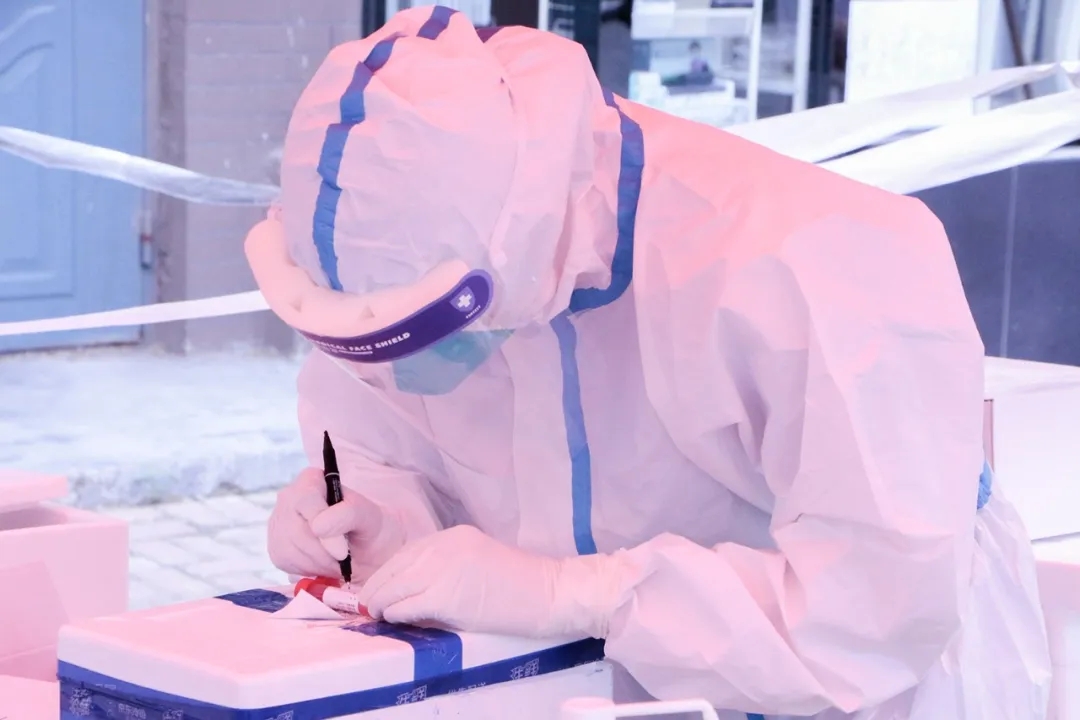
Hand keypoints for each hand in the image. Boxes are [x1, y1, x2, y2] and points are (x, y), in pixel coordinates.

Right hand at [268, 467, 396, 581]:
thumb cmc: (366, 526)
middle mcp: (289, 496)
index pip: (306, 500)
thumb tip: (318, 527)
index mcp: (312, 480)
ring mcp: (278, 522)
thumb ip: (348, 513)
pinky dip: (308, 570)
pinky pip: (285, 562)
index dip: (323, 528)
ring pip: (289, 549)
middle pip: (295, 530)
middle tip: (343, 561)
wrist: (363, 549)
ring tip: (336, 562)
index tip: (341, 551)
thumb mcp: (368, 515)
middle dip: (323, 553)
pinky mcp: (275, 547)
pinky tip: (323, 564)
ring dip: (318, 564)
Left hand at [357, 525, 637, 638]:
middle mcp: (447, 546)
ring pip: (398, 585)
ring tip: (375, 614)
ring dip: (381, 601)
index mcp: (454, 537)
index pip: (407, 553)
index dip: (388, 572)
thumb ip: (446, 569)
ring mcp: (447, 569)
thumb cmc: (520, 586)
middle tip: (367, 604)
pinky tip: (394, 619)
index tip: (377, 587)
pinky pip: (410, 604)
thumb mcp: (478, 564)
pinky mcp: (450, 595)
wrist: (551, 593)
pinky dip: (397, 612)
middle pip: (397, 566)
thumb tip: (409, 592)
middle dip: (377, 587)